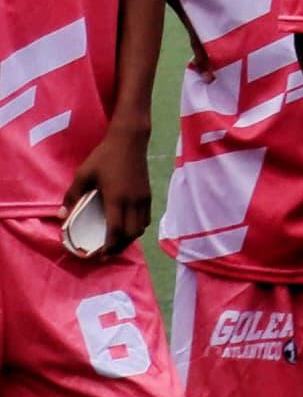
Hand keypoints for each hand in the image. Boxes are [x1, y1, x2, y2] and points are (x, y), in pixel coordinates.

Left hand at [63, 124, 151, 251]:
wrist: (129, 141)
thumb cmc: (104, 157)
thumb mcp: (83, 174)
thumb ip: (72, 195)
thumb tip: (62, 215)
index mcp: (117, 199)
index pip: (116, 230)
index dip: (110, 246)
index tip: (101, 255)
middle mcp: (133, 202)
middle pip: (132, 233)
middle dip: (120, 246)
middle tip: (108, 251)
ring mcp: (143, 198)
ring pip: (141, 227)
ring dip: (130, 237)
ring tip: (117, 240)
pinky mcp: (147, 194)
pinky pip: (145, 218)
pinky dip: (137, 226)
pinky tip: (126, 224)